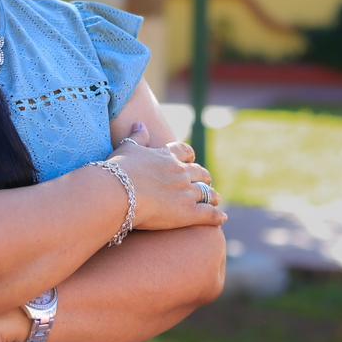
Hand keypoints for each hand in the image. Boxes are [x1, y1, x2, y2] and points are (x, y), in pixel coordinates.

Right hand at [108, 122, 225, 231]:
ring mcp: (186, 192)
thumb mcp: (127, 148)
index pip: (184, 152)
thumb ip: (137, 137)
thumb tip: (140, 123)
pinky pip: (209, 214)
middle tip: (205, 181)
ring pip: (207, 193)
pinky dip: (217, 216)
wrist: (119, 192)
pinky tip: (222, 218)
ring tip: (215, 200)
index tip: (191, 159)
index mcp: (167, 157)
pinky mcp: (188, 213)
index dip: (189, 156)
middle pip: (199, 173)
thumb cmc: (119, 170)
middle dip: (203, 177)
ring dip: (212, 196)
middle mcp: (180, 172)